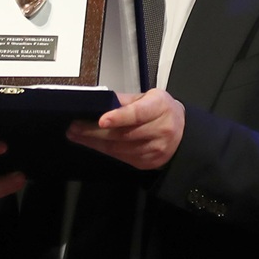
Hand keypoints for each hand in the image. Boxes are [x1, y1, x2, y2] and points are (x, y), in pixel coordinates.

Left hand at [66, 89, 184, 169]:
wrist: (182, 131)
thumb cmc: (161, 110)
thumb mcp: (147, 96)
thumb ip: (123, 100)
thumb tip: (98, 101)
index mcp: (160, 107)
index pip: (137, 114)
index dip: (119, 117)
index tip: (101, 120)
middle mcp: (161, 129)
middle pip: (123, 134)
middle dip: (95, 131)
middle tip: (75, 127)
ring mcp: (156, 149)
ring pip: (119, 149)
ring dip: (95, 142)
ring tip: (78, 134)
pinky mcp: (149, 162)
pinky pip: (122, 158)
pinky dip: (104, 150)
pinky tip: (93, 143)